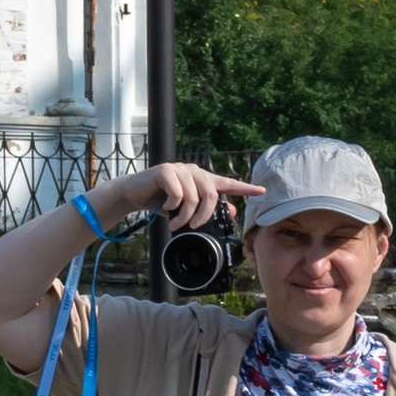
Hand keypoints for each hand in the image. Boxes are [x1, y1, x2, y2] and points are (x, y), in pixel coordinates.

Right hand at [119, 162, 251, 231]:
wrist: (134, 194)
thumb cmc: (160, 201)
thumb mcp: (183, 209)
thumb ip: (205, 208)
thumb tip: (232, 209)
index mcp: (201, 180)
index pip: (227, 183)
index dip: (245, 188)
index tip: (261, 191)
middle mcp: (194, 171)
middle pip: (211, 195)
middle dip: (203, 216)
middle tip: (192, 227)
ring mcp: (180, 169)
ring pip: (193, 197)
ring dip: (183, 216)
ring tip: (174, 224)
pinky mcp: (166, 170)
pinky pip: (177, 193)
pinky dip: (171, 207)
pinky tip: (164, 207)